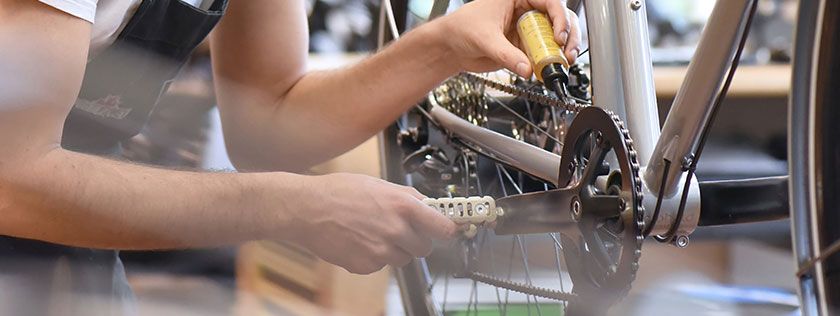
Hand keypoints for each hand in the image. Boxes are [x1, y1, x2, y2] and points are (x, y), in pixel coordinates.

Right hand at [289, 173, 456, 273]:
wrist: (307, 210)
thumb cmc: (339, 192)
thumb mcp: (379, 184)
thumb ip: (407, 197)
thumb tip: (429, 205)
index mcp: (403, 206)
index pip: (444, 228)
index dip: (446, 230)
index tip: (446, 230)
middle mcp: (396, 230)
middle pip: (424, 248)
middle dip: (416, 241)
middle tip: (400, 230)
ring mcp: (381, 251)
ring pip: (403, 259)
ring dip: (395, 250)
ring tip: (373, 232)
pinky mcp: (367, 265)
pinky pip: (381, 265)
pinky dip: (374, 257)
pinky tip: (359, 241)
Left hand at [431, 0, 581, 77]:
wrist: (450, 48)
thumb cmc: (461, 29)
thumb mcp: (485, 39)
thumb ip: (507, 55)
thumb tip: (526, 68)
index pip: (549, 2)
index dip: (559, 18)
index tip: (558, 36)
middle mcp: (526, 11)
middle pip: (559, 19)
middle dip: (567, 35)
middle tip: (566, 52)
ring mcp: (527, 29)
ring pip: (555, 36)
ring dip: (562, 49)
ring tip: (563, 62)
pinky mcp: (524, 47)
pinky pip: (542, 53)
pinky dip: (550, 61)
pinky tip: (550, 69)